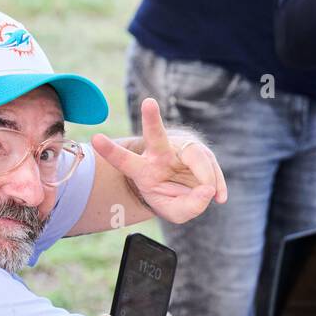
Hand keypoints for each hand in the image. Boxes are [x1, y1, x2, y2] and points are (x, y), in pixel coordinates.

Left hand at [91, 98, 227, 224]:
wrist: (187, 188)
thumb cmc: (173, 198)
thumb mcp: (176, 212)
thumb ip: (190, 207)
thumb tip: (207, 190)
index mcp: (143, 169)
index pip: (125, 161)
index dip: (110, 151)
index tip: (96, 138)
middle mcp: (159, 153)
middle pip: (155, 136)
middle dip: (151, 120)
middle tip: (148, 103)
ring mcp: (180, 148)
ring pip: (197, 155)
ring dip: (207, 177)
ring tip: (214, 197)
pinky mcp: (198, 149)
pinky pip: (211, 165)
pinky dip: (218, 184)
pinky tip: (219, 197)